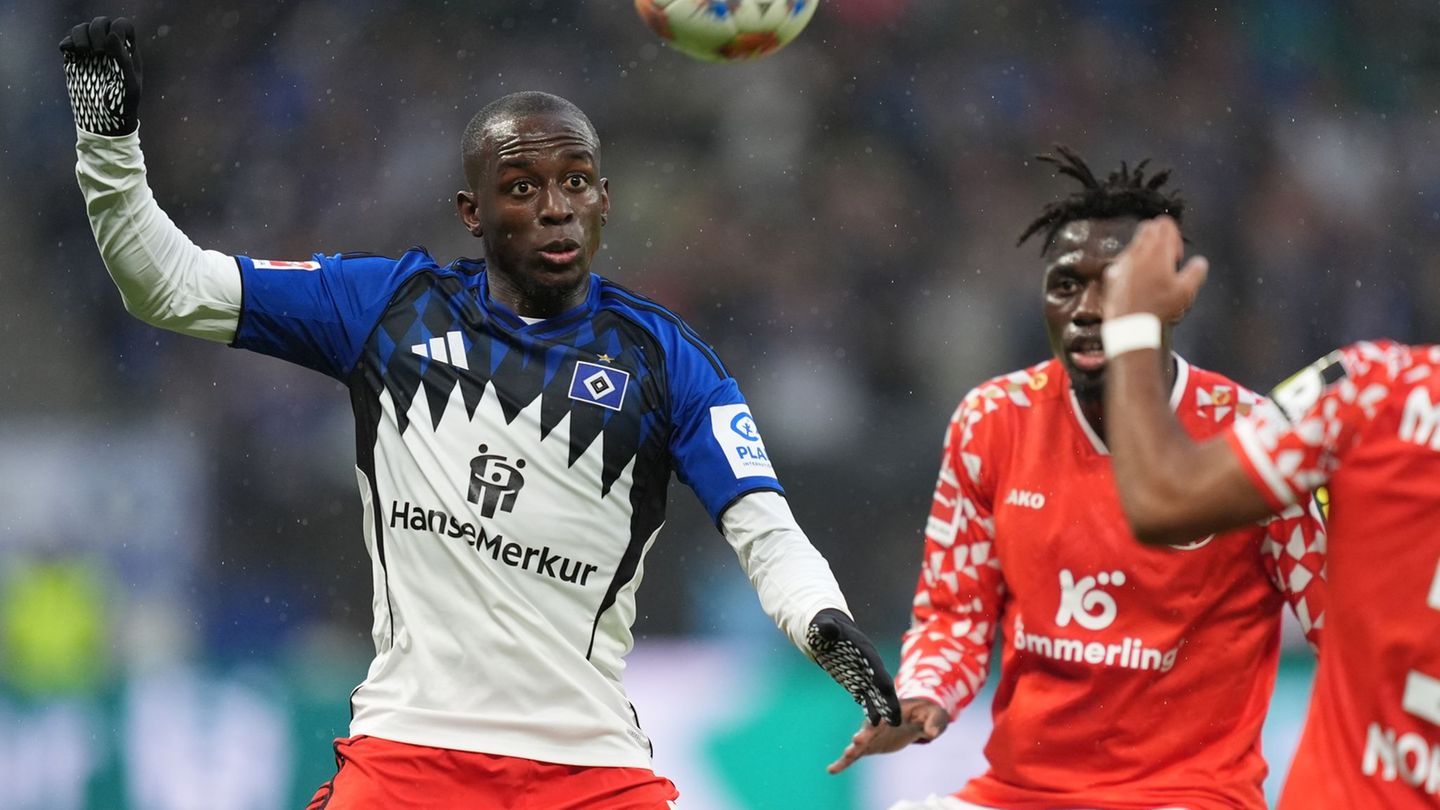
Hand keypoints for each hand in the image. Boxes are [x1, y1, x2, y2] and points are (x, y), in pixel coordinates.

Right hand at [60, 16, 143, 135]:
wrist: (106, 122)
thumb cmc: (123, 105)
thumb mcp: (128, 83)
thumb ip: (122, 58)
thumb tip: (111, 34)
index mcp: (127, 51)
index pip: (122, 25)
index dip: (116, 28)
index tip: (112, 46)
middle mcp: (109, 49)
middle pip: (101, 22)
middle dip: (96, 30)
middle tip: (97, 52)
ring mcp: (91, 54)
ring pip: (82, 29)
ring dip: (80, 34)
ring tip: (84, 51)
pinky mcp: (75, 62)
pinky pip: (68, 42)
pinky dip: (67, 42)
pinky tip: (70, 53)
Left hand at [806, 608, 901, 726]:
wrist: (828, 632)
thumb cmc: (824, 627)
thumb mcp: (822, 626)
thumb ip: (825, 628)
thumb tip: (828, 629)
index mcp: (862, 649)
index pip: (874, 664)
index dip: (879, 675)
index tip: (886, 689)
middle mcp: (868, 663)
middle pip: (882, 682)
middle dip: (889, 699)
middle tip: (896, 717)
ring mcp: (864, 674)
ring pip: (877, 693)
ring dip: (884, 708)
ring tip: (892, 724)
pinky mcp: (857, 682)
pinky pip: (866, 697)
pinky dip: (871, 708)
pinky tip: (874, 723)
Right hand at [826, 697, 948, 774]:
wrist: (917, 717)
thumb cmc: (927, 712)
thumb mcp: (935, 714)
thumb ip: (934, 722)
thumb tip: (932, 733)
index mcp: (892, 712)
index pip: (884, 717)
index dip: (879, 722)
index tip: (873, 727)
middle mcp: (878, 723)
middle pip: (869, 729)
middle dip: (864, 735)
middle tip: (857, 741)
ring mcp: (872, 735)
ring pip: (859, 744)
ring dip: (853, 750)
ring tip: (845, 757)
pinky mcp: (870, 746)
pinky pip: (856, 755)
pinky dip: (844, 762)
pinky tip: (832, 769)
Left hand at [1102, 216, 1208, 321]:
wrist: (1130, 326)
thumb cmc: (1158, 309)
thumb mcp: (1186, 292)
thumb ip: (1196, 272)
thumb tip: (1200, 262)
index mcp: (1157, 252)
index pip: (1165, 223)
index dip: (1174, 235)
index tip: (1176, 255)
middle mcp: (1137, 252)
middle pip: (1148, 227)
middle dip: (1160, 238)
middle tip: (1167, 261)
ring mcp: (1122, 262)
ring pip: (1135, 244)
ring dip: (1146, 252)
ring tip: (1154, 276)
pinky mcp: (1112, 274)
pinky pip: (1123, 261)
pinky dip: (1132, 266)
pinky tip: (1139, 285)